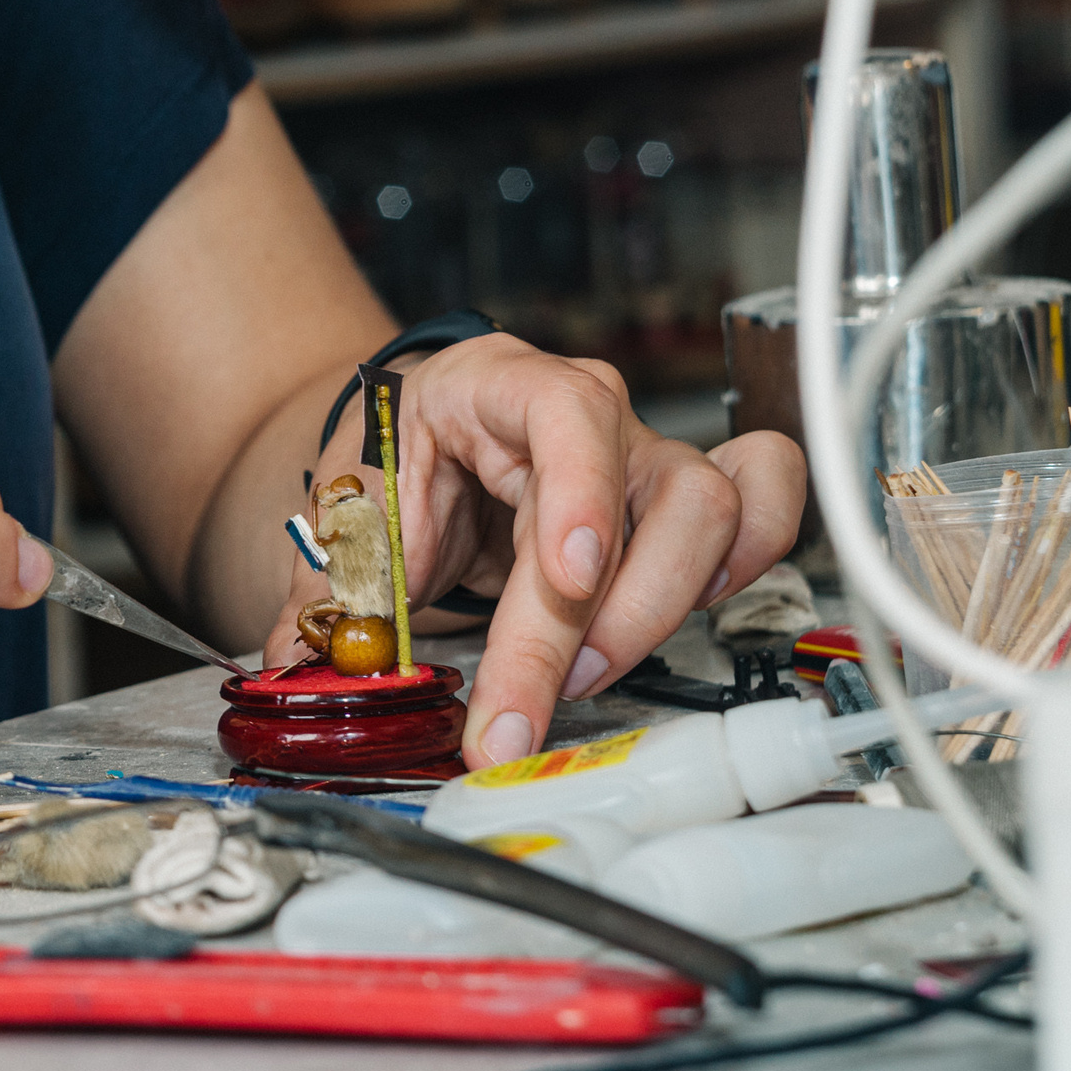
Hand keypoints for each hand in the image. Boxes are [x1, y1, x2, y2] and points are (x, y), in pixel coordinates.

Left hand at [257, 335, 803, 766]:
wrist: (408, 455)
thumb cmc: (390, 474)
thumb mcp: (350, 521)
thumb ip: (333, 599)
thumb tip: (311, 673)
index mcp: (494, 384)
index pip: (564, 410)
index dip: (580, 493)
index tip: (566, 578)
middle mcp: (587, 408)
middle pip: (656, 487)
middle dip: (612, 610)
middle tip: (553, 686)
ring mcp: (641, 454)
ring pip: (719, 511)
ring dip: (664, 608)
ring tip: (589, 667)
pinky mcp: (676, 507)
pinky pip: (758, 512)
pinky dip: (742, 569)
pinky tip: (682, 616)